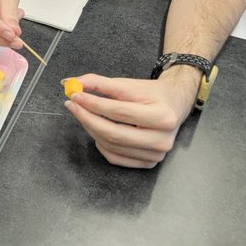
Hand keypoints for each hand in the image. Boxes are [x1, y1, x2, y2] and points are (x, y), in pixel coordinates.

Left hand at [63, 72, 198, 168]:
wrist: (174, 106)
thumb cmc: (153, 95)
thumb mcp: (129, 84)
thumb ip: (100, 83)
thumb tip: (72, 83)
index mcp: (163, 116)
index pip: (119, 112)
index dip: (94, 104)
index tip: (75, 95)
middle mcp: (162, 140)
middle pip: (114, 133)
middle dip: (87, 118)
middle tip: (72, 105)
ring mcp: (156, 155)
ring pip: (111, 146)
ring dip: (91, 129)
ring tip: (83, 114)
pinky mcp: (148, 163)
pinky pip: (115, 157)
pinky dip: (101, 144)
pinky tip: (97, 130)